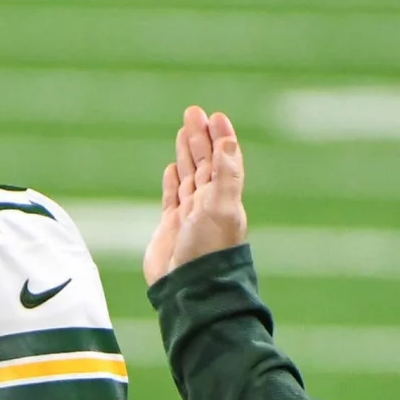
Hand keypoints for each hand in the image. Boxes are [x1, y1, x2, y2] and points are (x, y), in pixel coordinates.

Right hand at [143, 106, 248, 285]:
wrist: (188, 287)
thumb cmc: (208, 250)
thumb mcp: (221, 209)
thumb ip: (225, 176)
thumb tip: (229, 143)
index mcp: (224, 197)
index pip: (224, 159)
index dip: (221, 137)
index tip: (215, 116)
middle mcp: (209, 203)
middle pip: (205, 162)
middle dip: (199, 137)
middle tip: (193, 112)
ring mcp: (189, 214)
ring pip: (189, 176)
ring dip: (186, 153)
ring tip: (183, 131)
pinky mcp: (171, 226)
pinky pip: (172, 196)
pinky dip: (172, 180)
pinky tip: (172, 168)